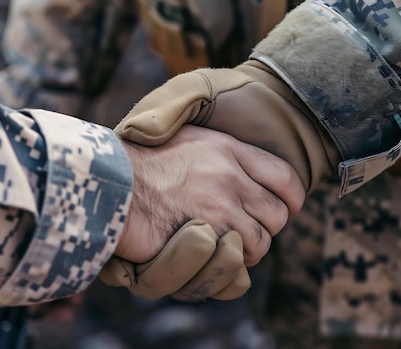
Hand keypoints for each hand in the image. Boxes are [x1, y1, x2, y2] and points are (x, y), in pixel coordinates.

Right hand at [116, 125, 304, 265]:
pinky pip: (238, 260)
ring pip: (261, 242)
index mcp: (228, 148)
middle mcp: (230, 176)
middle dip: (266, 228)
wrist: (108, 184)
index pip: (285, 176)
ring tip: (224, 244)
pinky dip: (229, 264)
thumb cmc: (139, 163)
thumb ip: (217, 150)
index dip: (292, 198)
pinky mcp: (206, 236)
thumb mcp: (183, 136)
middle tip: (243, 230)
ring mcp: (219, 207)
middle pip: (279, 214)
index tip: (286, 208)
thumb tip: (241, 169)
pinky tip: (210, 254)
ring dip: (246, 250)